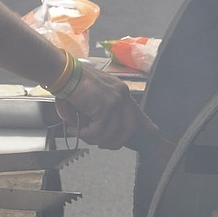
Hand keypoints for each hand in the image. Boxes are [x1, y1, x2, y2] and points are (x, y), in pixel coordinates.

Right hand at [54, 66, 168, 150]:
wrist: (63, 72)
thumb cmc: (72, 83)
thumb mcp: (92, 97)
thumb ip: (101, 112)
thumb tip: (102, 134)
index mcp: (120, 92)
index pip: (137, 112)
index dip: (146, 125)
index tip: (154, 132)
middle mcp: (122, 95)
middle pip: (128, 129)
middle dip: (114, 141)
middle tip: (100, 143)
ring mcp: (116, 100)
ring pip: (111, 133)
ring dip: (93, 138)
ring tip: (80, 132)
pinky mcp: (106, 106)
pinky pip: (98, 131)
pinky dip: (85, 134)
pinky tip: (75, 128)